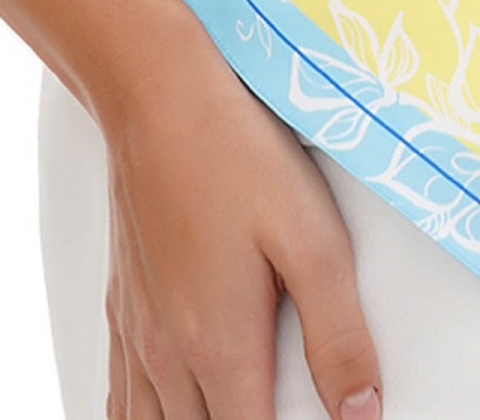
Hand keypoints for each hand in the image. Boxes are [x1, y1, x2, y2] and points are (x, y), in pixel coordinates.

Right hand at [100, 22, 382, 419]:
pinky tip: (164, 415)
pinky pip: (118, 398)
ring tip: (232, 411)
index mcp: (220, 348)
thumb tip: (361, 412)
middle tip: (276, 408)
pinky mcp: (121, 306)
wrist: (155, 92)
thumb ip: (340, 335)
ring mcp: (137, 332)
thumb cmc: (233, 152)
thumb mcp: (313, 238)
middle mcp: (168, 354)